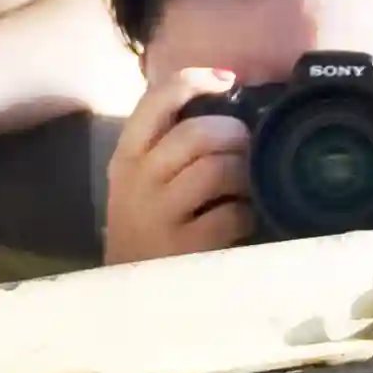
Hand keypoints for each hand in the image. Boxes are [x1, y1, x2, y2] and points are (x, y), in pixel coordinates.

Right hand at [103, 66, 256, 264]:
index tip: (226, 80)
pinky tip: (241, 220)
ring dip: (245, 172)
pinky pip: (232, 214)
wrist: (126, 291)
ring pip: (218, 169)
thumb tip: (225, 105)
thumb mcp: (139, 179)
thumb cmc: (144, 224)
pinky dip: (246, 213)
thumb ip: (168, 145)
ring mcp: (161, 213)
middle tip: (246, 145)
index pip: (156, 100)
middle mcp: (140, 178)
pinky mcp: (186, 246)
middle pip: (198, 133)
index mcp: (128, 154)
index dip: (195, 81)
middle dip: (235, 134)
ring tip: (247, 182)